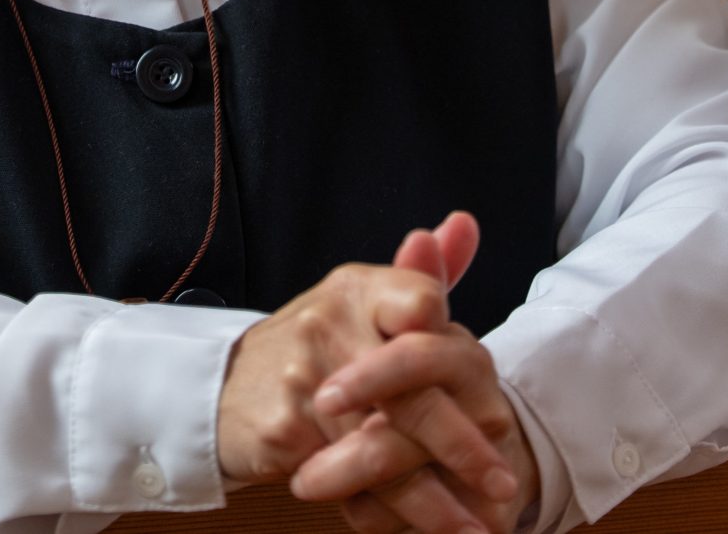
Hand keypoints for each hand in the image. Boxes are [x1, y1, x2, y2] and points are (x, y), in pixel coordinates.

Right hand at [291, 214, 537, 533]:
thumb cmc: (317, 347)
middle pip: (412, 389)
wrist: (224, 386)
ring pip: (383, 445)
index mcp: (358, 289)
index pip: (421, 301)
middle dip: (463, 444)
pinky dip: (387, 509)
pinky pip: (347, 476)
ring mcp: (302, 376)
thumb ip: (423, 274)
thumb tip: (465, 224)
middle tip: (504, 481)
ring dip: (433, 497)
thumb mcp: (365, 302)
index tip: (491, 390)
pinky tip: (418, 527)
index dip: (454, 344)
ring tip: (475, 526)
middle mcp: (330, 323)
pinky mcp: (284, 428)